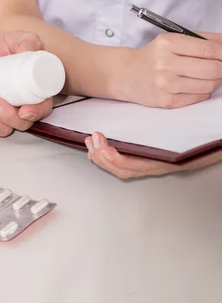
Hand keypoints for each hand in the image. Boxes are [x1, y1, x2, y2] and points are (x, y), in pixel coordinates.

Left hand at [0, 32, 52, 136]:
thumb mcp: (11, 40)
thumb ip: (25, 40)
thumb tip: (27, 49)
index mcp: (34, 92)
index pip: (42, 109)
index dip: (35, 113)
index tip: (24, 111)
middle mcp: (21, 108)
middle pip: (20, 124)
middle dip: (6, 117)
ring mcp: (2, 116)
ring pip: (1, 128)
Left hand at [86, 132, 221, 178]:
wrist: (216, 143)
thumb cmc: (205, 141)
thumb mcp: (189, 137)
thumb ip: (174, 138)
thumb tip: (165, 132)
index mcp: (163, 162)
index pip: (133, 167)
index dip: (115, 159)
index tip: (103, 146)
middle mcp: (156, 166)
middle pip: (123, 170)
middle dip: (102, 156)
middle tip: (93, 140)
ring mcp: (152, 164)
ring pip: (123, 168)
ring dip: (104, 156)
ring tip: (92, 142)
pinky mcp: (150, 158)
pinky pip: (127, 161)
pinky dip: (112, 153)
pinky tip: (104, 144)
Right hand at [122, 32, 221, 107]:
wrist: (127, 74)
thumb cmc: (154, 56)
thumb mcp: (173, 39)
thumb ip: (202, 39)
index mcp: (168, 43)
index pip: (208, 49)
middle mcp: (166, 64)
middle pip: (212, 68)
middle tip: (221, 66)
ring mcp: (166, 84)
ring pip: (208, 85)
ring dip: (216, 80)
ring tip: (210, 75)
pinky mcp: (168, 101)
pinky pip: (199, 97)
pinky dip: (204, 91)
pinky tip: (197, 84)